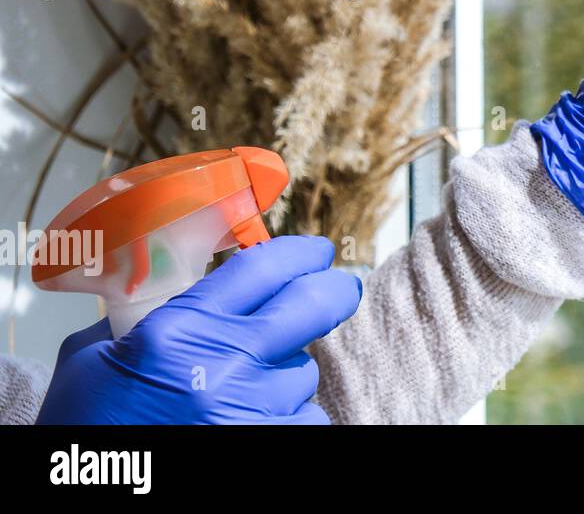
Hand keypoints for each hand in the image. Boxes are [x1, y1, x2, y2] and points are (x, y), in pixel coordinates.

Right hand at [37, 236, 360, 424]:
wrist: (83, 494)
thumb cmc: (84, 429)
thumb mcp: (91, 363)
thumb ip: (136, 319)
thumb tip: (169, 294)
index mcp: (178, 331)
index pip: (261, 268)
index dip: (299, 254)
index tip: (316, 252)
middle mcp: (222, 365)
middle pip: (312, 306)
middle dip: (335, 292)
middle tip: (340, 289)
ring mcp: (251, 410)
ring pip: (304, 372)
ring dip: (285, 376)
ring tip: (244, 393)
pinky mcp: (268, 444)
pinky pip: (307, 419)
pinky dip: (289, 419)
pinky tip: (256, 421)